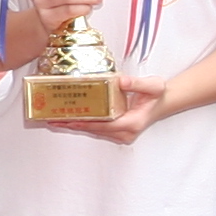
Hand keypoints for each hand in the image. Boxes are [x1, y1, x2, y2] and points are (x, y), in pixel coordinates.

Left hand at [50, 72, 170, 144]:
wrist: (162, 102)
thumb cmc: (157, 95)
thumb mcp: (153, 86)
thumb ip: (137, 83)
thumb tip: (120, 81)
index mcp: (133, 123)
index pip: (105, 125)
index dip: (86, 123)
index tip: (70, 119)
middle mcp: (125, 133)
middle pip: (95, 130)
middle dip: (74, 125)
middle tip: (53, 120)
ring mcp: (121, 135)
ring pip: (94, 131)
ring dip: (75, 126)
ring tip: (55, 120)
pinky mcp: (116, 132)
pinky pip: (97, 129)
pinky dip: (83, 124)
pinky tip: (68, 119)